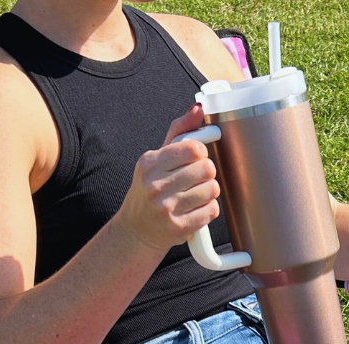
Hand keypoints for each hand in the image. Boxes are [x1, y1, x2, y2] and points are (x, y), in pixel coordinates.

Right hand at [117, 104, 220, 253]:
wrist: (136, 230)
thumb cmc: (149, 190)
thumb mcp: (157, 159)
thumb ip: (179, 132)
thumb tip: (198, 110)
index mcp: (150, 163)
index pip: (193, 148)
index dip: (202, 152)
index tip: (197, 158)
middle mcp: (156, 186)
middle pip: (206, 169)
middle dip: (207, 172)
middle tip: (198, 178)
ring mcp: (167, 209)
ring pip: (212, 190)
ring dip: (210, 191)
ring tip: (198, 194)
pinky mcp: (179, 228)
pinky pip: (211, 211)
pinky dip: (209, 209)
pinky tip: (197, 209)